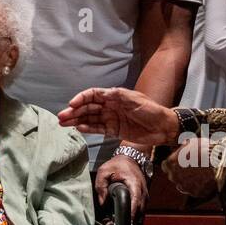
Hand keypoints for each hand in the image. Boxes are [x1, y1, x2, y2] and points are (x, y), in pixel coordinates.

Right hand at [57, 87, 179, 146]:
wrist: (163, 127)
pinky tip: (79, 128)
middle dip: (74, 111)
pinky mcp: (113, 131)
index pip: (93, 95)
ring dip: (77, 120)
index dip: (81, 98)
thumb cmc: (151, 110)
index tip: (72, 104)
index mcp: (114, 96)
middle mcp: (110, 106)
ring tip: (64, 123)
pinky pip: (97, 129)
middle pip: (88, 107)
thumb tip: (102, 94)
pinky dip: (88, 128)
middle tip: (61, 117)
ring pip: (90, 118)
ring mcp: (111, 119)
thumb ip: (118, 96)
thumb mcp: (135, 100)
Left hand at [95, 152, 147, 214]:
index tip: (126, 222)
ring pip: (142, 211)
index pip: (136, 201)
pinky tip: (126, 218)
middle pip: (140, 210)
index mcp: (134, 183)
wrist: (130, 158)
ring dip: (133, 219)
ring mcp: (144, 194)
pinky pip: (141, 208)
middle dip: (131, 220)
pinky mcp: (143, 196)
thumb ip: (101, 186)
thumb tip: (103, 202)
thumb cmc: (117, 164)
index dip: (131, 213)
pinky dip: (135, 214)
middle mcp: (142, 190)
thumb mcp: (104, 171)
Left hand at [161, 138, 219, 197]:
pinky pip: (195, 190)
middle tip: (191, 167)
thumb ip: (183, 147)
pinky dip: (199, 187)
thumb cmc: (204, 148)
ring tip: (200, 173)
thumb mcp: (190, 142)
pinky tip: (205, 180)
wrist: (219, 160)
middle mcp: (174, 177)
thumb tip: (184, 145)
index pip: (166, 166)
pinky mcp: (196, 193)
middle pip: (173, 176)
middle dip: (180, 172)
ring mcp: (184, 187)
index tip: (179, 161)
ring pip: (183, 185)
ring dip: (188, 181)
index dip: (173, 163)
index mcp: (170, 164)